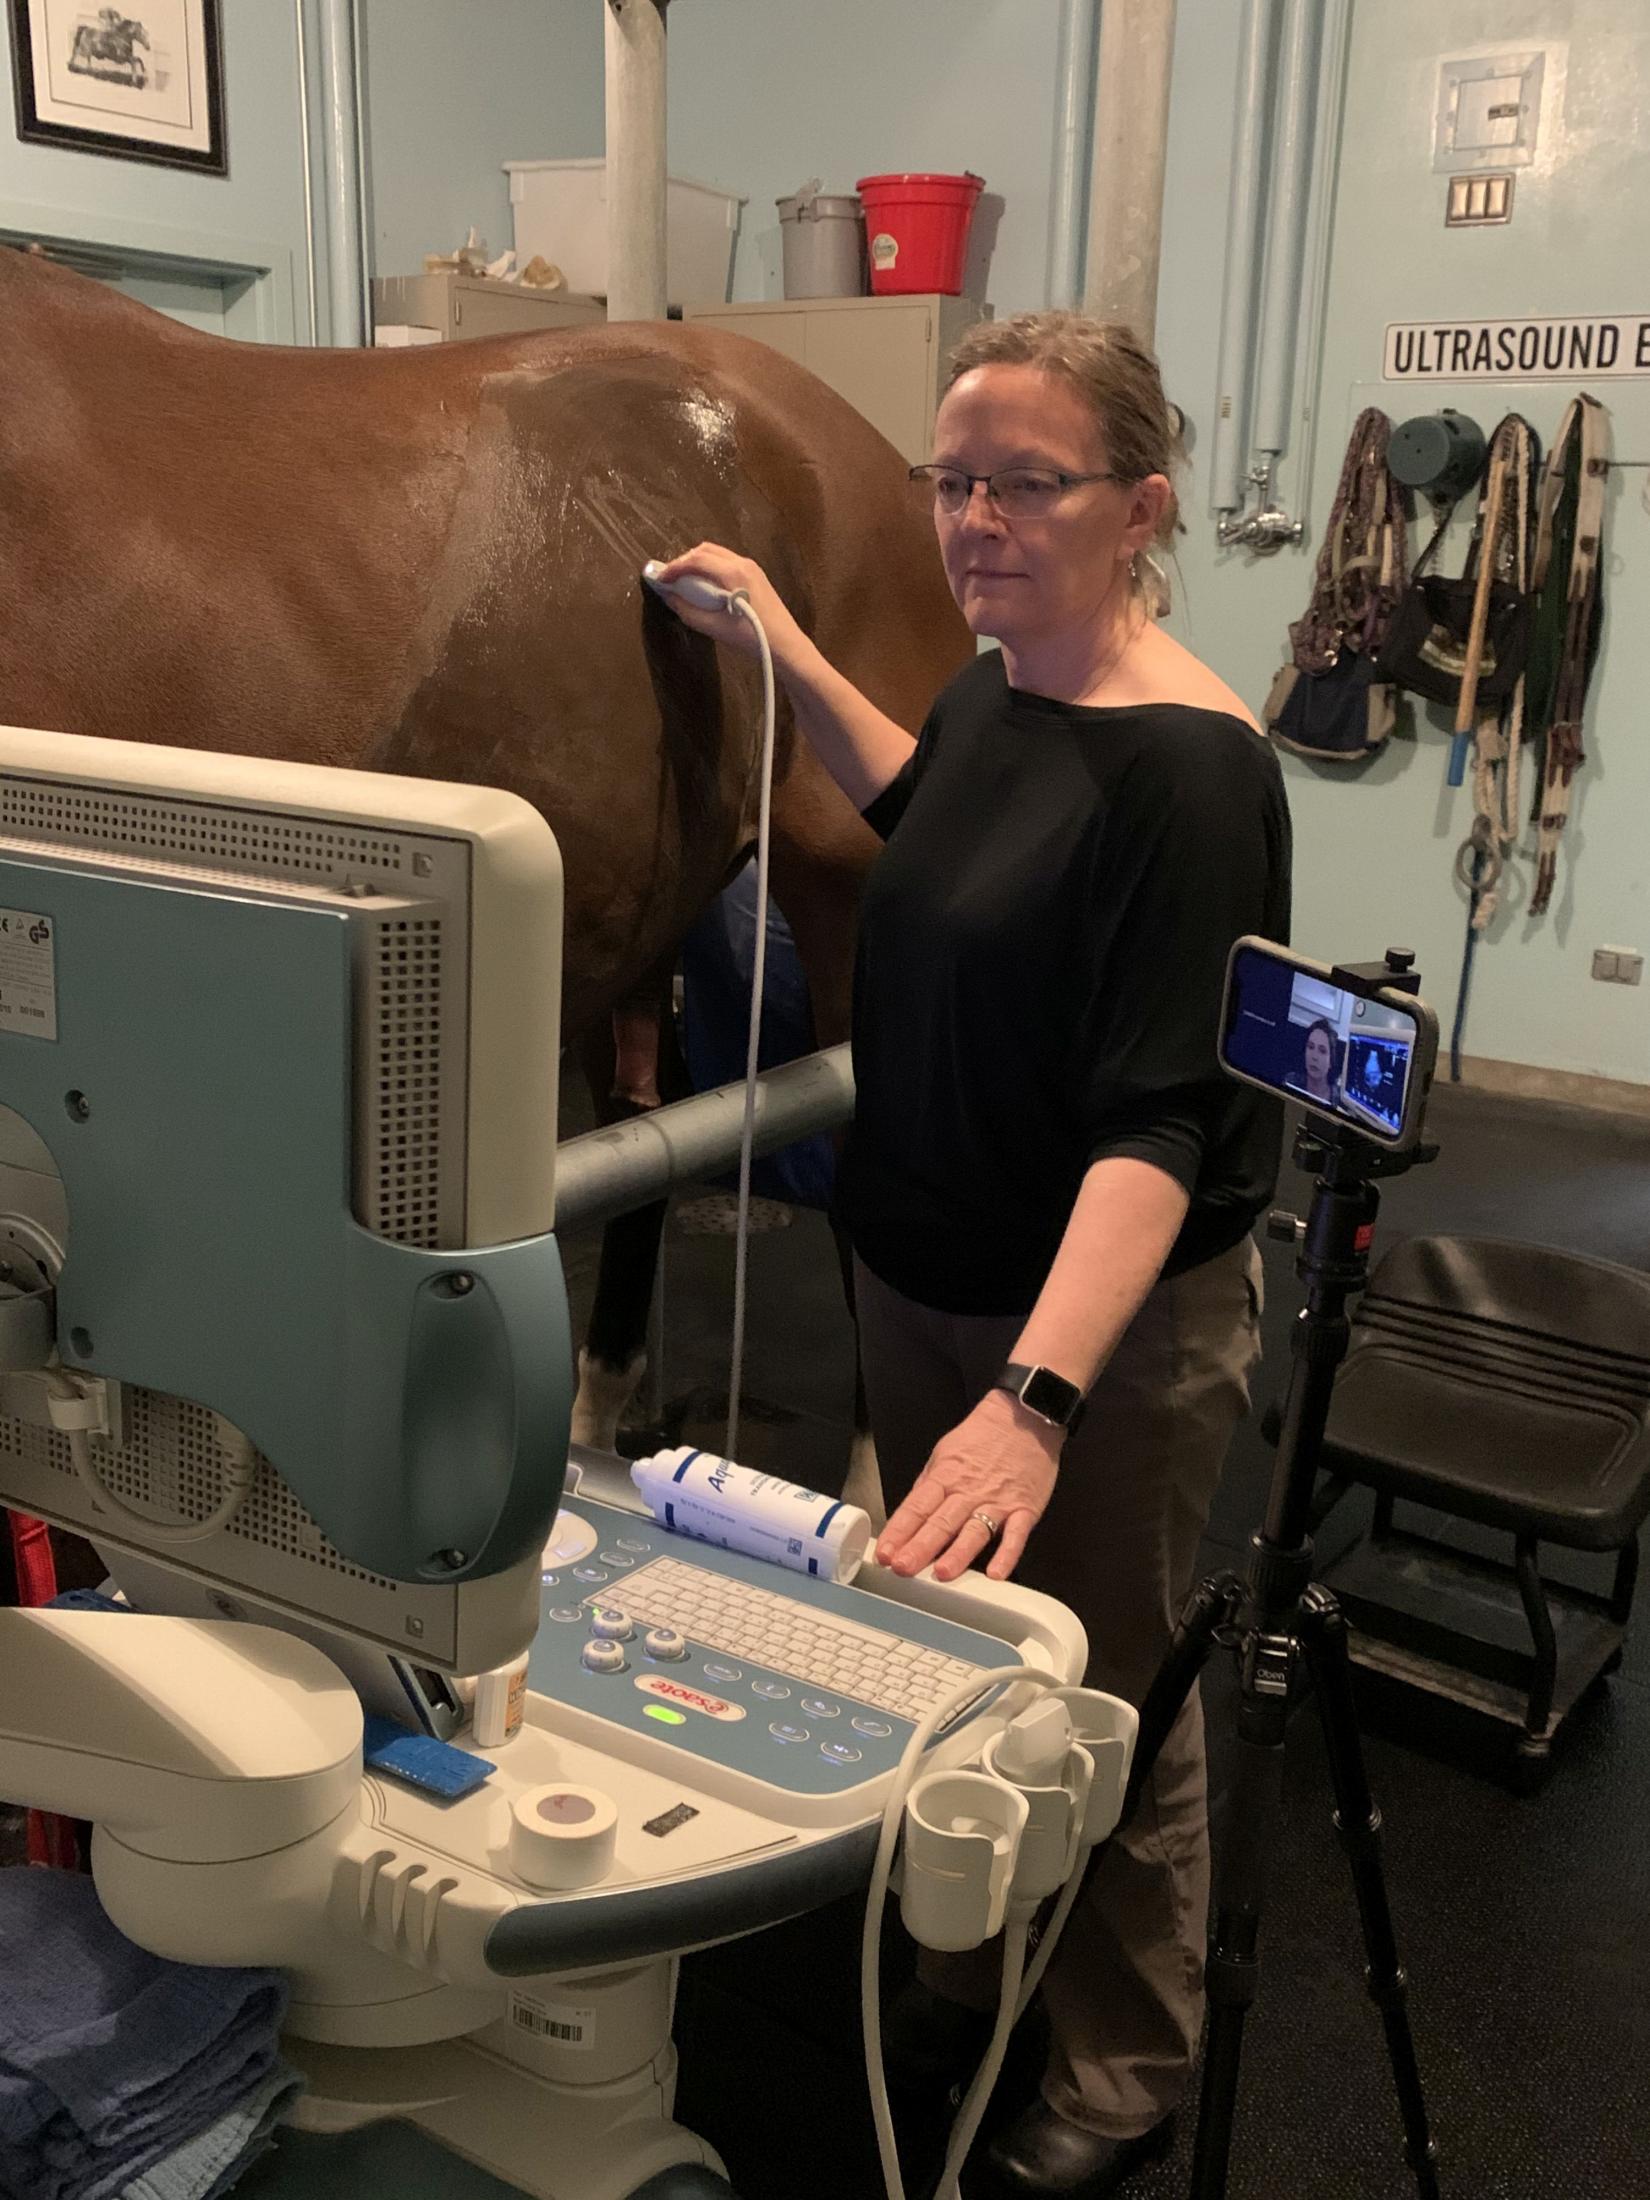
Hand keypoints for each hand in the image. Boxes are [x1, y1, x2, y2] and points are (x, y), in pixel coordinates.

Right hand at [647, 542, 804, 669]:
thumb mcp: (713, 627)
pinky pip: (726, 561)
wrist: (785, 644)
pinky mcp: (755, 573)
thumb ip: (687, 609)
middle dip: (684, 561)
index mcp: (733, 573)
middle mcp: (742, 563)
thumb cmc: (750, 637)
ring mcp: (751, 566)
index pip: (696, 560)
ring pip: (716, 553)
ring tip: (684, 581)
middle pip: (705, 550)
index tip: (660, 579)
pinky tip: (705, 584)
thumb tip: (668, 596)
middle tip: (670, 578)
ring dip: (697, 562)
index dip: (674, 568)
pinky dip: (710, 567)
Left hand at [876, 1391, 1062, 1583]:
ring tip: (942, 1573)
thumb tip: (910, 1515)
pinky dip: (1007, 1554)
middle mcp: (969, 1491)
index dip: (899, 1532)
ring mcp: (998, 1501)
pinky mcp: (1025, 1508)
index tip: (884, 1553)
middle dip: (920, 1547)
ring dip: (959, 1553)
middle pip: (942, 1522)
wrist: (1024, 1417)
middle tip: (903, 1568)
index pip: (917, 1508)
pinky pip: (1016, 1534)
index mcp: (946, 1476)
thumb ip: (929, 1486)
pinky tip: (996, 1573)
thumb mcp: (945, 1454)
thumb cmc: (982, 1437)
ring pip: (975, 1530)